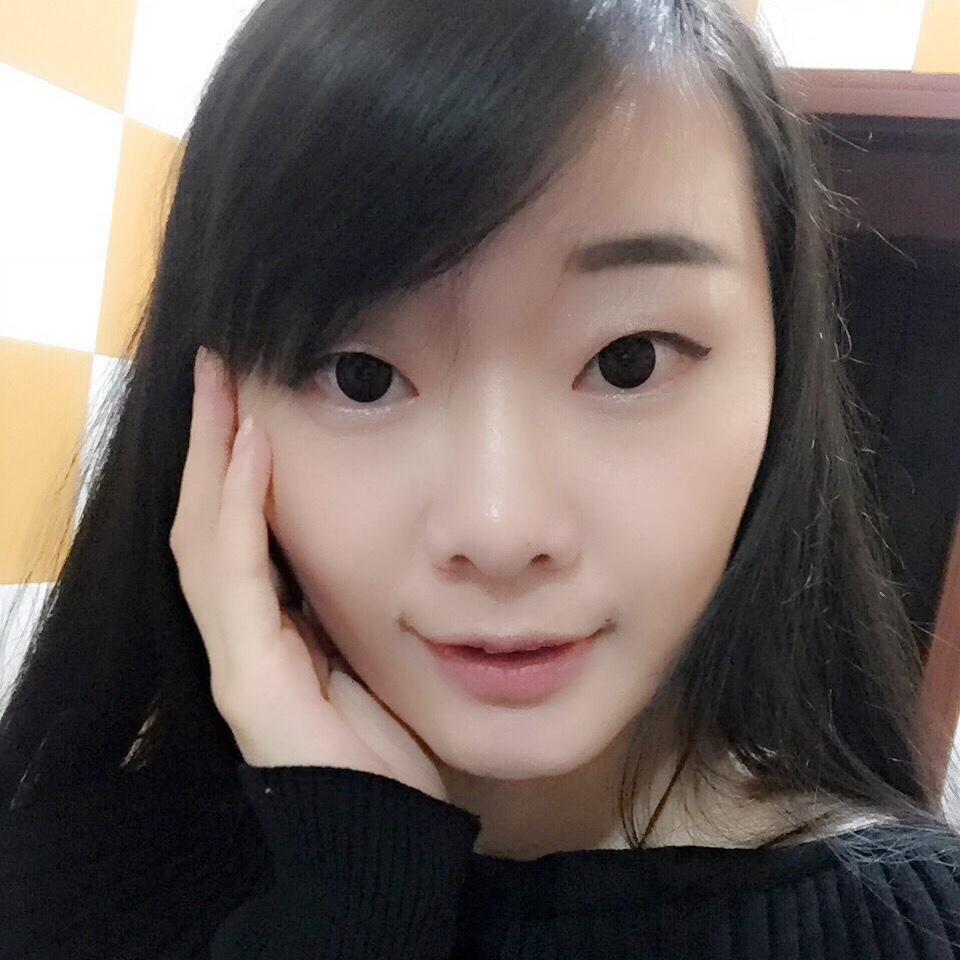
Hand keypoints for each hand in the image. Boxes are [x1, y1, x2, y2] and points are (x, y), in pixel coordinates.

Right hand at [169, 346, 448, 802]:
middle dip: (209, 442)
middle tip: (218, 365)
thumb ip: (349, 604)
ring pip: (204, 539)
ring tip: (220, 386)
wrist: (382, 837)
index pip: (232, 527)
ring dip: (210, 458)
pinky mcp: (247, 683)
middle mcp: (239, 638)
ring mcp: (236, 659)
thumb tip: (364, 541)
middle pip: (205, 521)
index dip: (228, 460)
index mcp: (269, 628)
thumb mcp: (372, 657)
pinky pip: (233, 580)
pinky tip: (248, 453)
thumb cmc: (385, 750)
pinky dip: (238, 510)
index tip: (243, 392)